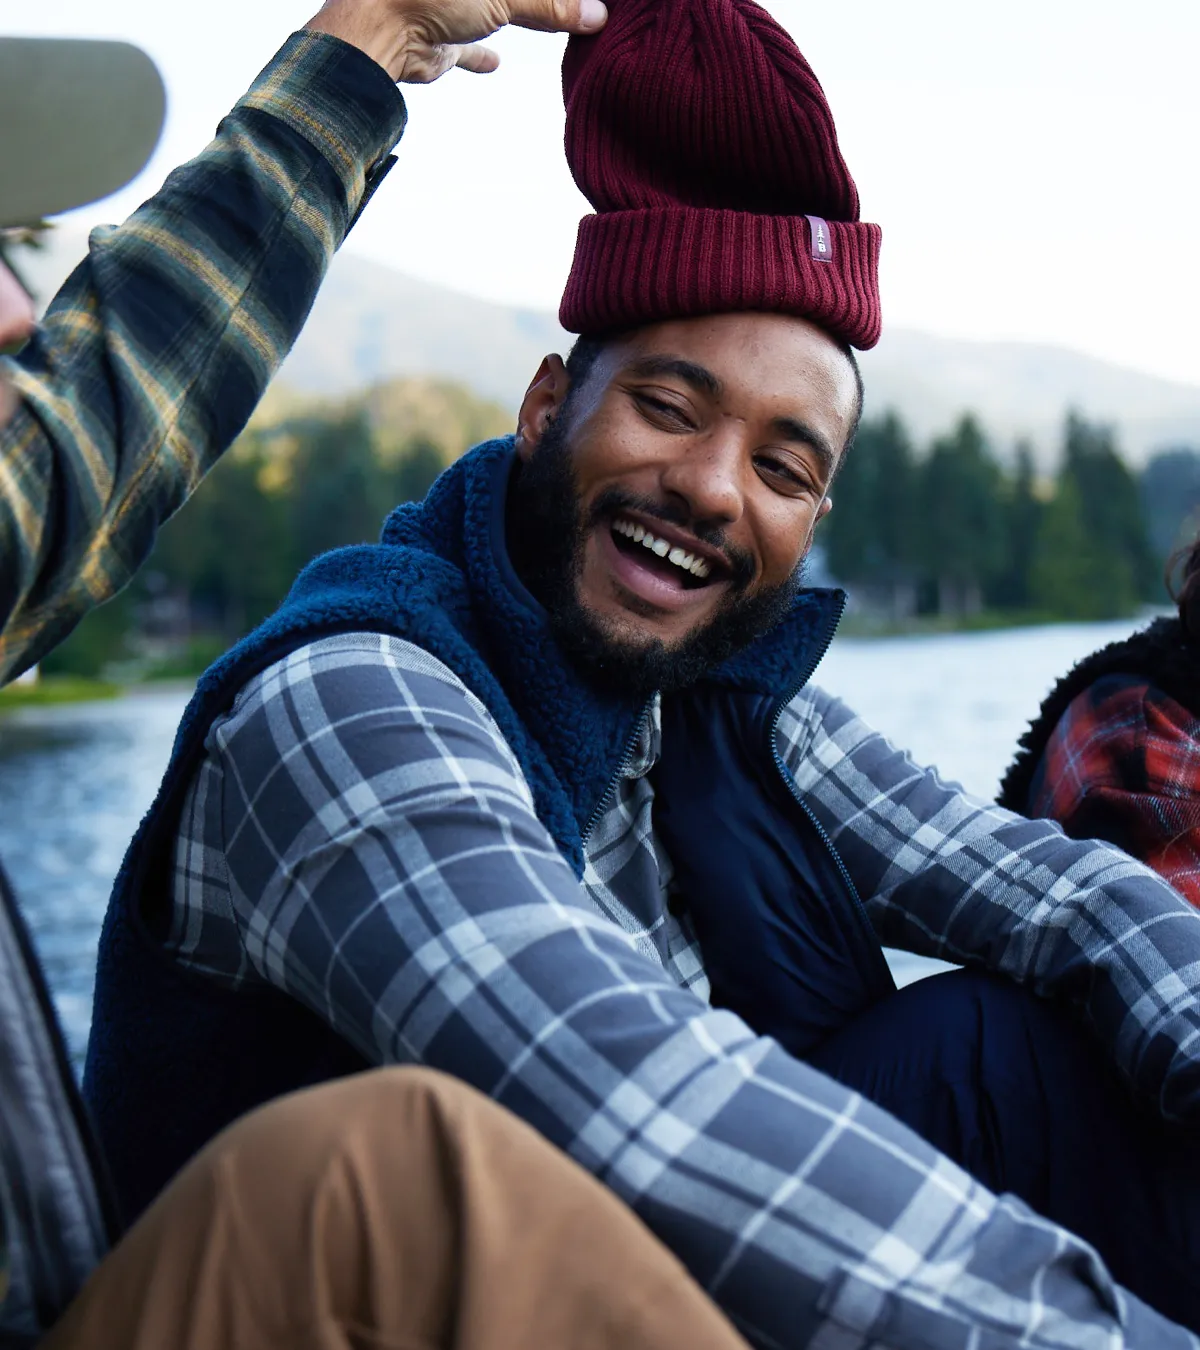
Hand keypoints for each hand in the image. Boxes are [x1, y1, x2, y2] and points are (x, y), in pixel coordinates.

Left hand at [305, 0, 607, 82]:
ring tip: (552, 25)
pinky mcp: (437, 35)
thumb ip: (551, 5)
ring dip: (514, 16)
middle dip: (541, 3)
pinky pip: (463, 44)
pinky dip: (479, 53)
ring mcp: (449, 2)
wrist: (381, 31)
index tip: (586, 6)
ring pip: (489, 9)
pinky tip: (495, 61)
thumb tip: (596, 15)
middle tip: (578, 11)